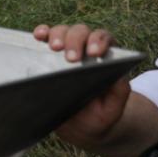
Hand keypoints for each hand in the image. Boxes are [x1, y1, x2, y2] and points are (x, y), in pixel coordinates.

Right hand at [33, 23, 130, 150]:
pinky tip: (38, 36)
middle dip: (75, 41)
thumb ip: (119, 93)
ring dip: (57, 35)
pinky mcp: (46, 53)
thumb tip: (118, 76)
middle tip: (70, 58)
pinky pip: (44, 36)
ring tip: (54, 48)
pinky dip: (41, 33)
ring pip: (62, 31)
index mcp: (105, 57)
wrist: (77, 125)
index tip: (93, 53)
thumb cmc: (97, 115)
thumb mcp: (112, 109)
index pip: (104, 39)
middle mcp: (84, 47)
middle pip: (81, 32)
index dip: (99, 42)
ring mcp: (65, 48)